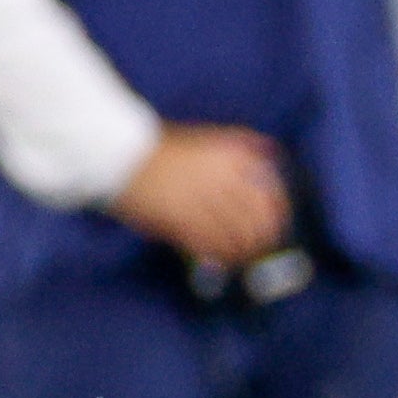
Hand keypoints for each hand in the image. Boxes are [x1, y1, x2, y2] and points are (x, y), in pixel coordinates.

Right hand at [111, 124, 290, 267]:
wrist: (119, 156)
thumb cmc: (160, 148)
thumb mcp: (206, 136)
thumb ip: (239, 144)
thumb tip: (270, 151)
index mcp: (230, 157)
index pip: (270, 189)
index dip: (278, 210)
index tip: (276, 222)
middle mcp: (221, 178)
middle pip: (257, 217)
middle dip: (264, 235)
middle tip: (262, 246)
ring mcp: (201, 201)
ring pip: (236, 235)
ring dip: (242, 250)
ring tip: (242, 257)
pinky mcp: (181, 220)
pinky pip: (210, 245)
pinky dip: (218, 255)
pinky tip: (219, 260)